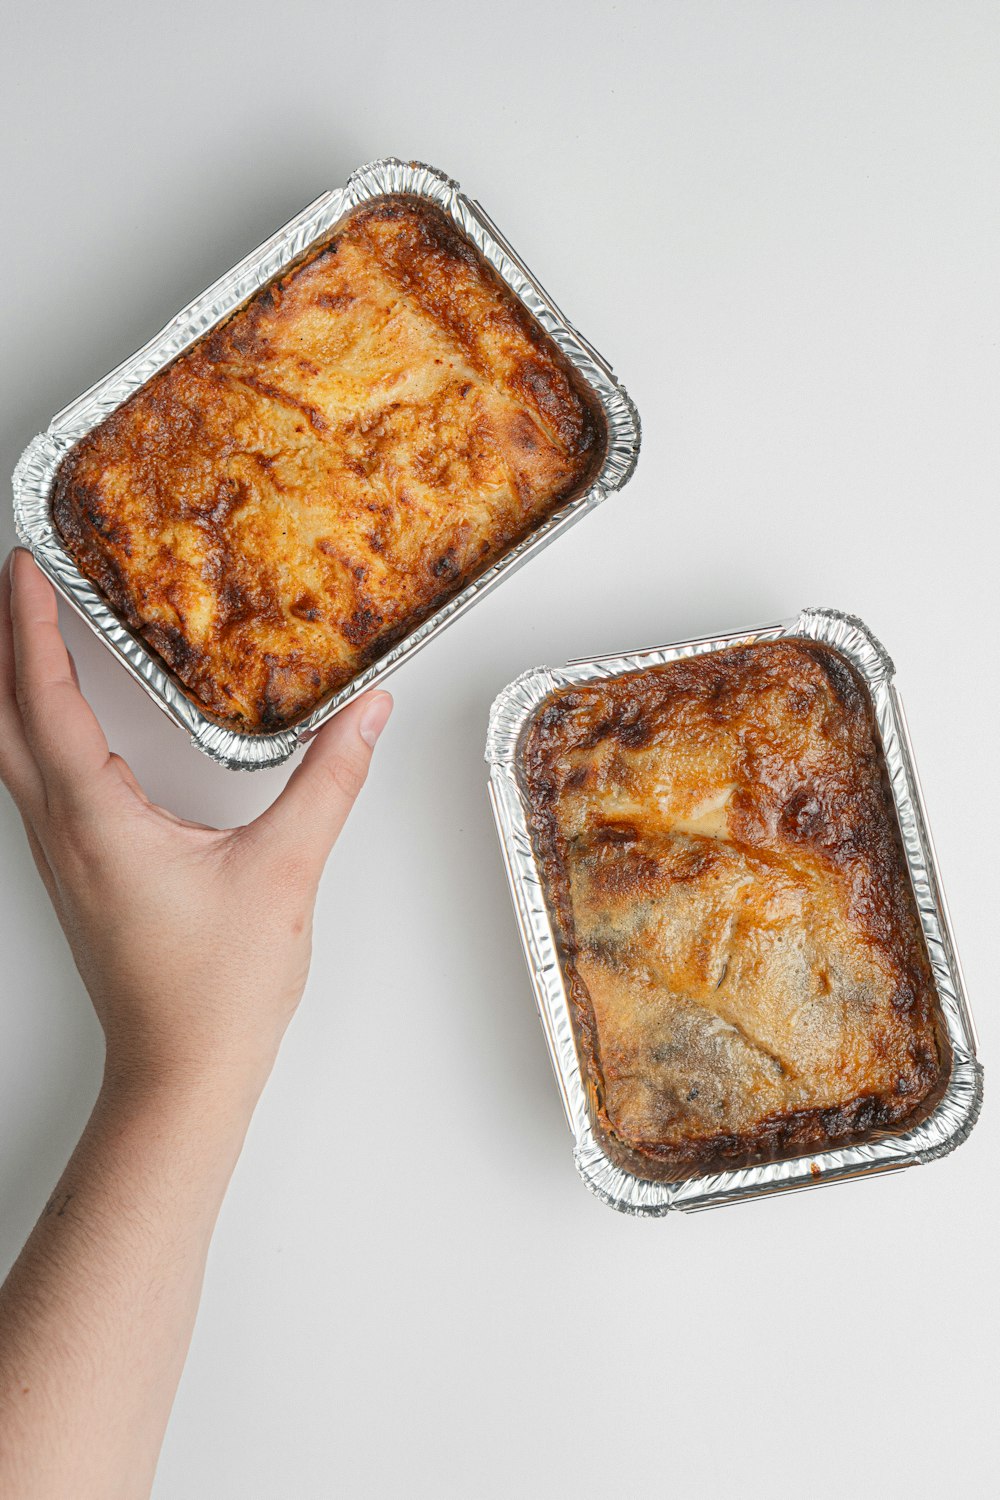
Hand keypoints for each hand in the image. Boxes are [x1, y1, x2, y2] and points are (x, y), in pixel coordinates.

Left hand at [0, 547, 392, 1101]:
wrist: (181, 1074)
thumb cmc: (217, 991)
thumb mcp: (286, 872)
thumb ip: (328, 781)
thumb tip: (364, 712)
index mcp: (96, 819)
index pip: (44, 699)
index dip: (32, 626)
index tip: (27, 566)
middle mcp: (62, 832)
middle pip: (1, 719)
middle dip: (4, 645)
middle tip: (22, 585)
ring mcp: (62, 857)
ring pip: (11, 753)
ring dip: (13, 688)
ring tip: (35, 634)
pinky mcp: (78, 874)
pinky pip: (36, 783)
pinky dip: (36, 731)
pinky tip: (68, 725)